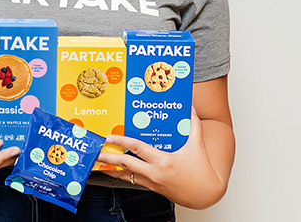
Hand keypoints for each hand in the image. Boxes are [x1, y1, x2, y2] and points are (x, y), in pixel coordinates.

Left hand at [96, 108, 227, 208]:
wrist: (205, 195)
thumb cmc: (201, 169)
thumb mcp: (197, 144)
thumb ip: (193, 123)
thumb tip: (190, 106)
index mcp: (163, 160)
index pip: (137, 149)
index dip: (121, 142)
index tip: (108, 137)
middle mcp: (154, 173)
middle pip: (125, 165)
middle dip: (108, 158)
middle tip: (95, 152)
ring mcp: (152, 182)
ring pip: (126, 176)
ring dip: (111, 169)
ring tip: (98, 162)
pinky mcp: (153, 189)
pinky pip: (133, 181)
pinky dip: (122, 175)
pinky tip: (114, 171)